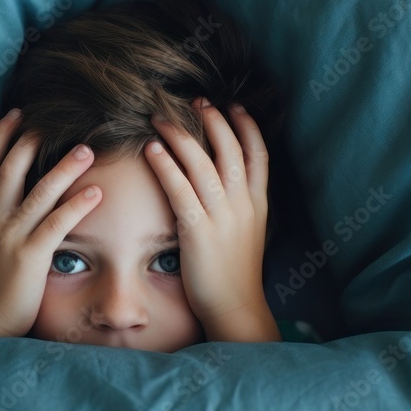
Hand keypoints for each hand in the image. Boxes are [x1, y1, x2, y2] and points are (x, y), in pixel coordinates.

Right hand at [0, 108, 101, 338]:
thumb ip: (1, 220)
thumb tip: (22, 199)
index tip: (16, 113)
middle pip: (10, 168)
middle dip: (31, 139)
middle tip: (54, 118)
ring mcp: (9, 238)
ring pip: (37, 191)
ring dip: (64, 166)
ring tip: (88, 148)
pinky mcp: (29, 257)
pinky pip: (55, 224)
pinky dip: (76, 205)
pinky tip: (97, 191)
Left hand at [144, 98, 280, 341]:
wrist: (236, 310)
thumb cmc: (234, 276)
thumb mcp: (247, 234)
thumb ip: (239, 207)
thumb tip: (223, 186)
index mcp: (258, 205)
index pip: (259, 154)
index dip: (246, 126)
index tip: (234, 105)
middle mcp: (243, 206)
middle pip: (231, 150)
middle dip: (214, 121)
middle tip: (196, 100)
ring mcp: (223, 218)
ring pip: (203, 164)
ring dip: (181, 136)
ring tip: (162, 118)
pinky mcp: (199, 231)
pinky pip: (180, 189)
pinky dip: (166, 165)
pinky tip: (152, 149)